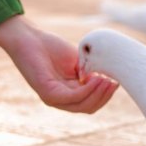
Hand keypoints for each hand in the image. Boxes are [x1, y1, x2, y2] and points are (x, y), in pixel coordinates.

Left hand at [0, 16, 117, 112]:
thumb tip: (110, 79)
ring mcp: (53, 98)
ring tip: (108, 80)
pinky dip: (87, 90)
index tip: (117, 82)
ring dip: (98, 94)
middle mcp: (60, 100)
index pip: (90, 103)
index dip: (105, 95)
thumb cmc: (51, 47)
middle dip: (104, 96)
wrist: (29, 38)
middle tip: (115, 82)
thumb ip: (91, 71)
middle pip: (89, 107)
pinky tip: (96, 79)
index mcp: (68, 94)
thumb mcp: (79, 61)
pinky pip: (72, 97)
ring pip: (82, 105)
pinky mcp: (47, 93)